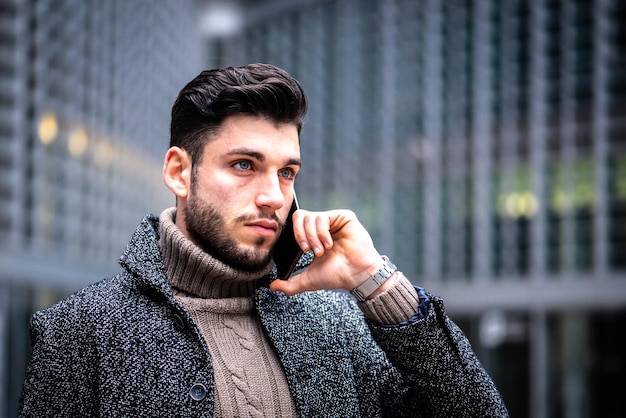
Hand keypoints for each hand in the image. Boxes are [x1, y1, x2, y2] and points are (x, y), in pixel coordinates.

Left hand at [270, 209, 388, 295]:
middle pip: (300, 216)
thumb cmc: (336, 276)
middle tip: (308, 250)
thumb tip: (272, 286)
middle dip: (300, 234)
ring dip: (313, 237)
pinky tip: (329, 244)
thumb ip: (289, 284)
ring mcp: (333, 220)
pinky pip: (323, 217)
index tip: (301, 251)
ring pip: (310, 217)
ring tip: (322, 251)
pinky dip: (322, 233)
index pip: (296, 224)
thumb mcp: (308, 280)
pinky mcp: (343, 216)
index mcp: (313, 236)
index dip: (294, 234)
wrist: (356, 275)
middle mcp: (322, 226)